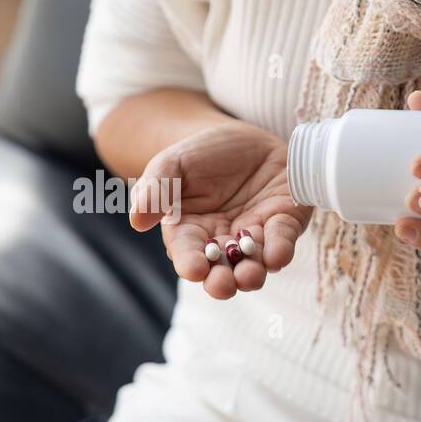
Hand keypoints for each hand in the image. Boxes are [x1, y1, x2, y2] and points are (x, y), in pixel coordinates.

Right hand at [130, 120, 312, 298]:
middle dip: (222, 282)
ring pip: (254, 263)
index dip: (190, 264)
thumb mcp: (172, 164)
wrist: (242, 135)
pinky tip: (276, 255)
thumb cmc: (200, 154)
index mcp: (190, 232)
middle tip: (223, 285)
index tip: (194, 270)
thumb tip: (137, 222)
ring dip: (252, 273)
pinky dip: (280, 249)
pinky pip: (283, 239)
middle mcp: (223, 241)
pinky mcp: (283, 222)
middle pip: (221, 270)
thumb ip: (155, 190)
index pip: (188, 254)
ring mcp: (255, 235)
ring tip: (248, 276)